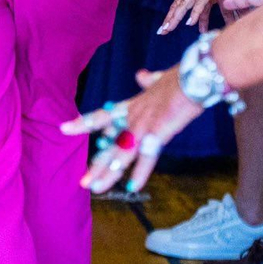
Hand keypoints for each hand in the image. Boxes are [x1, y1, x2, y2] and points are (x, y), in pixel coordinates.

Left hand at [61, 66, 205, 193]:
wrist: (198, 75)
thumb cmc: (182, 77)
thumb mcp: (160, 79)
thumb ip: (148, 81)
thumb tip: (140, 76)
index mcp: (133, 105)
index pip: (102, 116)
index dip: (83, 123)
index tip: (64, 128)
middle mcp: (134, 117)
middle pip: (110, 143)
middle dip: (96, 164)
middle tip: (82, 182)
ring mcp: (144, 125)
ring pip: (121, 153)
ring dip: (109, 172)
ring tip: (96, 188)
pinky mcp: (159, 132)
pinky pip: (147, 157)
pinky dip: (139, 172)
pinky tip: (131, 187)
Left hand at [161, 0, 237, 34]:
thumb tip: (212, 3)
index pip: (180, 1)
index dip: (173, 13)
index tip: (166, 24)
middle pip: (178, 4)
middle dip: (170, 18)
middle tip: (161, 31)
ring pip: (184, 4)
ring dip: (176, 17)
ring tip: (168, 29)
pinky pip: (200, 2)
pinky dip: (195, 12)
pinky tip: (190, 23)